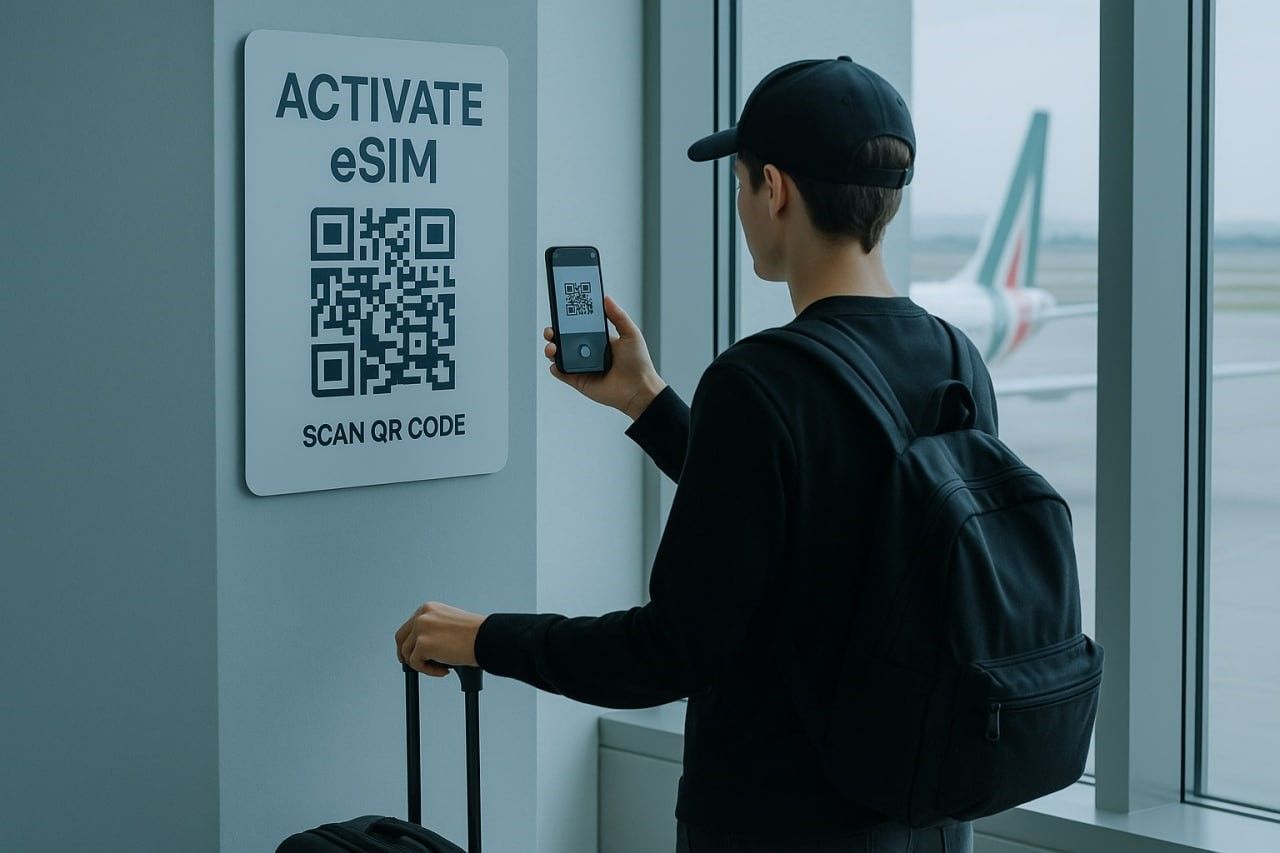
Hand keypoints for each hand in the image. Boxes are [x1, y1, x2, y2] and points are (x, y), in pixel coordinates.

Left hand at [395, 601, 485, 677]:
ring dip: (422, 665)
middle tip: (416, 665)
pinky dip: (429, 671)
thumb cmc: (475, 634)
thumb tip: (421, 647)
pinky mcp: (423, 644)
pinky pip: (416, 664)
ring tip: (442, 667)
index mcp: (428, 608)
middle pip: (401, 639)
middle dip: (405, 654)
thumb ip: (433, 629)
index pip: (409, 626)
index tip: (413, 654)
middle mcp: (422, 615)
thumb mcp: (449, 624)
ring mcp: (421, 629)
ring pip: (407, 654)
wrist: (487, 638)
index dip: (410, 643)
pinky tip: (445, 670)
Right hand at [544, 294, 666, 420]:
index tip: (561, 311)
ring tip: (552, 347)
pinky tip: (556, 363)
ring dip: (551, 349)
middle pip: (564, 340)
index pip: (578, 326)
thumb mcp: (630, 334)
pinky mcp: (579, 381)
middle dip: (554, 333)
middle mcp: (588, 352)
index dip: (568, 319)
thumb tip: (607, 298)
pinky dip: (555, 368)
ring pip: (560, 355)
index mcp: (598, 339)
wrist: (639, 389)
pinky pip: (562, 373)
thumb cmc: (639, 363)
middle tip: (552, 330)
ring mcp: (582, 367)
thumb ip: (618, 316)